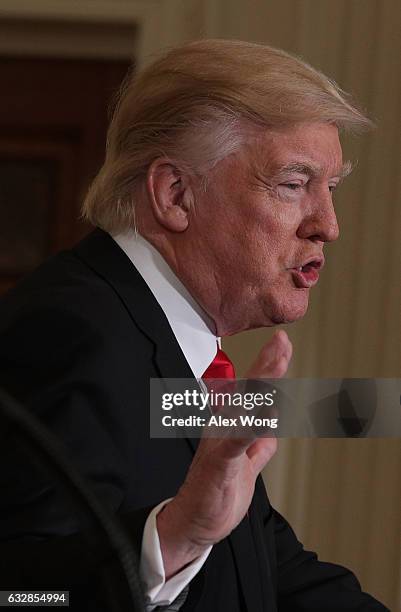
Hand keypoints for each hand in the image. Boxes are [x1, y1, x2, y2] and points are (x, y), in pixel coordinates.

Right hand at [157, 330, 291, 578]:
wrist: (194, 523)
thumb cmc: (217, 492)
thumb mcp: (247, 466)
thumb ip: (260, 445)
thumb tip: (273, 426)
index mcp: (231, 426)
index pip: (253, 392)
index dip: (269, 367)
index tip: (282, 345)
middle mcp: (224, 427)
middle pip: (249, 391)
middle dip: (267, 364)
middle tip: (282, 341)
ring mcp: (220, 442)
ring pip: (243, 408)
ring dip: (262, 384)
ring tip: (277, 363)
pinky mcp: (220, 463)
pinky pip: (237, 442)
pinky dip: (251, 426)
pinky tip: (266, 413)